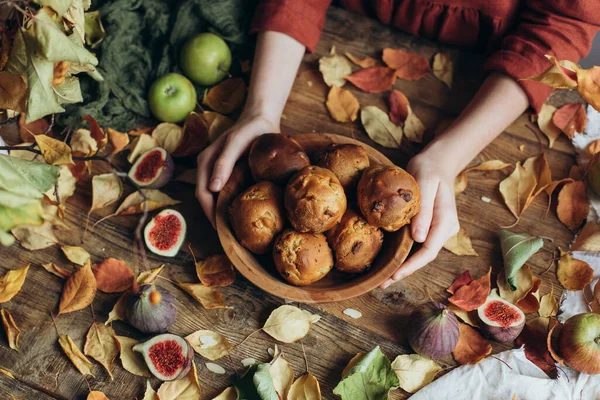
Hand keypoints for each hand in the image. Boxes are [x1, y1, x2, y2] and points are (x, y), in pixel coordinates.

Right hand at [196, 112, 278, 227]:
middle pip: (206, 199)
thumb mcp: (237, 143)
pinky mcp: (226, 172)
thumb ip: (224, 163)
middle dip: (215, 217)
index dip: (210, 213)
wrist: (260, 118)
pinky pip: (223, 191)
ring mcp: (215, 170)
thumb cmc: (250, 129)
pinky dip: (229, 203)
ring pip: (213, 197)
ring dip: (221, 211)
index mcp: (205, 161)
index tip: (223, 230)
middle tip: (230, 235)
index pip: (202, 194)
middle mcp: (206, 167)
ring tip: (235, 228)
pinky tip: (240, 212)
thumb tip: (213, 188)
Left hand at [380, 152, 459, 288]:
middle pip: (425, 256)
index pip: (429, 250)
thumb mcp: (424, 183)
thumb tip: (418, 238)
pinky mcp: (431, 226)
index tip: (394, 275)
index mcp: (446, 221)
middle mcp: (446, 229)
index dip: (411, 266)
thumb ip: (423, 210)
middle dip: (405, 270)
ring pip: (422, 252)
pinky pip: (418, 244)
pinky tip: (391, 260)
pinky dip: (406, 253)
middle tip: (383, 283)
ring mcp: (440, 229)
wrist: (438, 162)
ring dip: (405, 265)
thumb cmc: (429, 169)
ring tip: (384, 277)